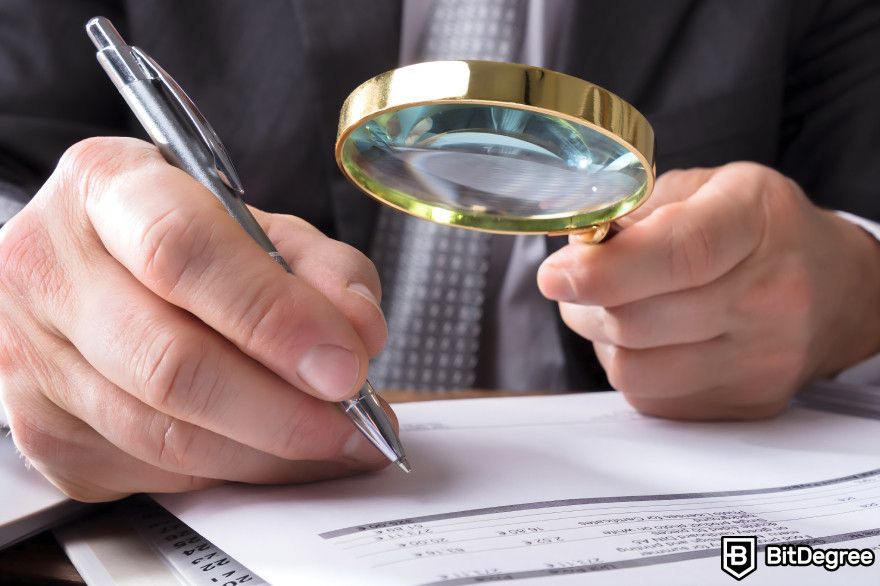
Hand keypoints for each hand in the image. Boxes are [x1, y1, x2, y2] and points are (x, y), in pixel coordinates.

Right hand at [0, 137, 391, 501]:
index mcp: (105, 188)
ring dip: (269, 453)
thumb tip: (359, 335)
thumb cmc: (186, 240)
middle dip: (283, 409)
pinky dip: (232, 471)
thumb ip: (321, 269)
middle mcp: (47, 270)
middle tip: (353, 422)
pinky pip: (153, 472)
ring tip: (335, 443)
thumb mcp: (260, 226)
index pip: (183, 252)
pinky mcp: (43, 431)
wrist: (91, 270)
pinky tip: (275, 453)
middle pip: (170, 363)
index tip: (344, 364)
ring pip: (166, 435)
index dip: (273, 317)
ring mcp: (30, 359)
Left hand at [538, 162, 879, 419]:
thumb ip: (640, 209)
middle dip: (584, 301)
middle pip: (639, 320)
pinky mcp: (747, 403)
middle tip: (573, 280)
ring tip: (613, 308)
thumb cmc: (761, 230)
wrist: (837, 290)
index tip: (554, 275)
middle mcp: (770, 297)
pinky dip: (630, 368)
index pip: (680, 254)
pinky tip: (647, 339)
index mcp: (756, 222)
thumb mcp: (710, 188)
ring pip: (634, 369)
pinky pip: (650, 398)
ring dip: (602, 339)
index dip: (603, 270)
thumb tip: (573, 249)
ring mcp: (762, 361)